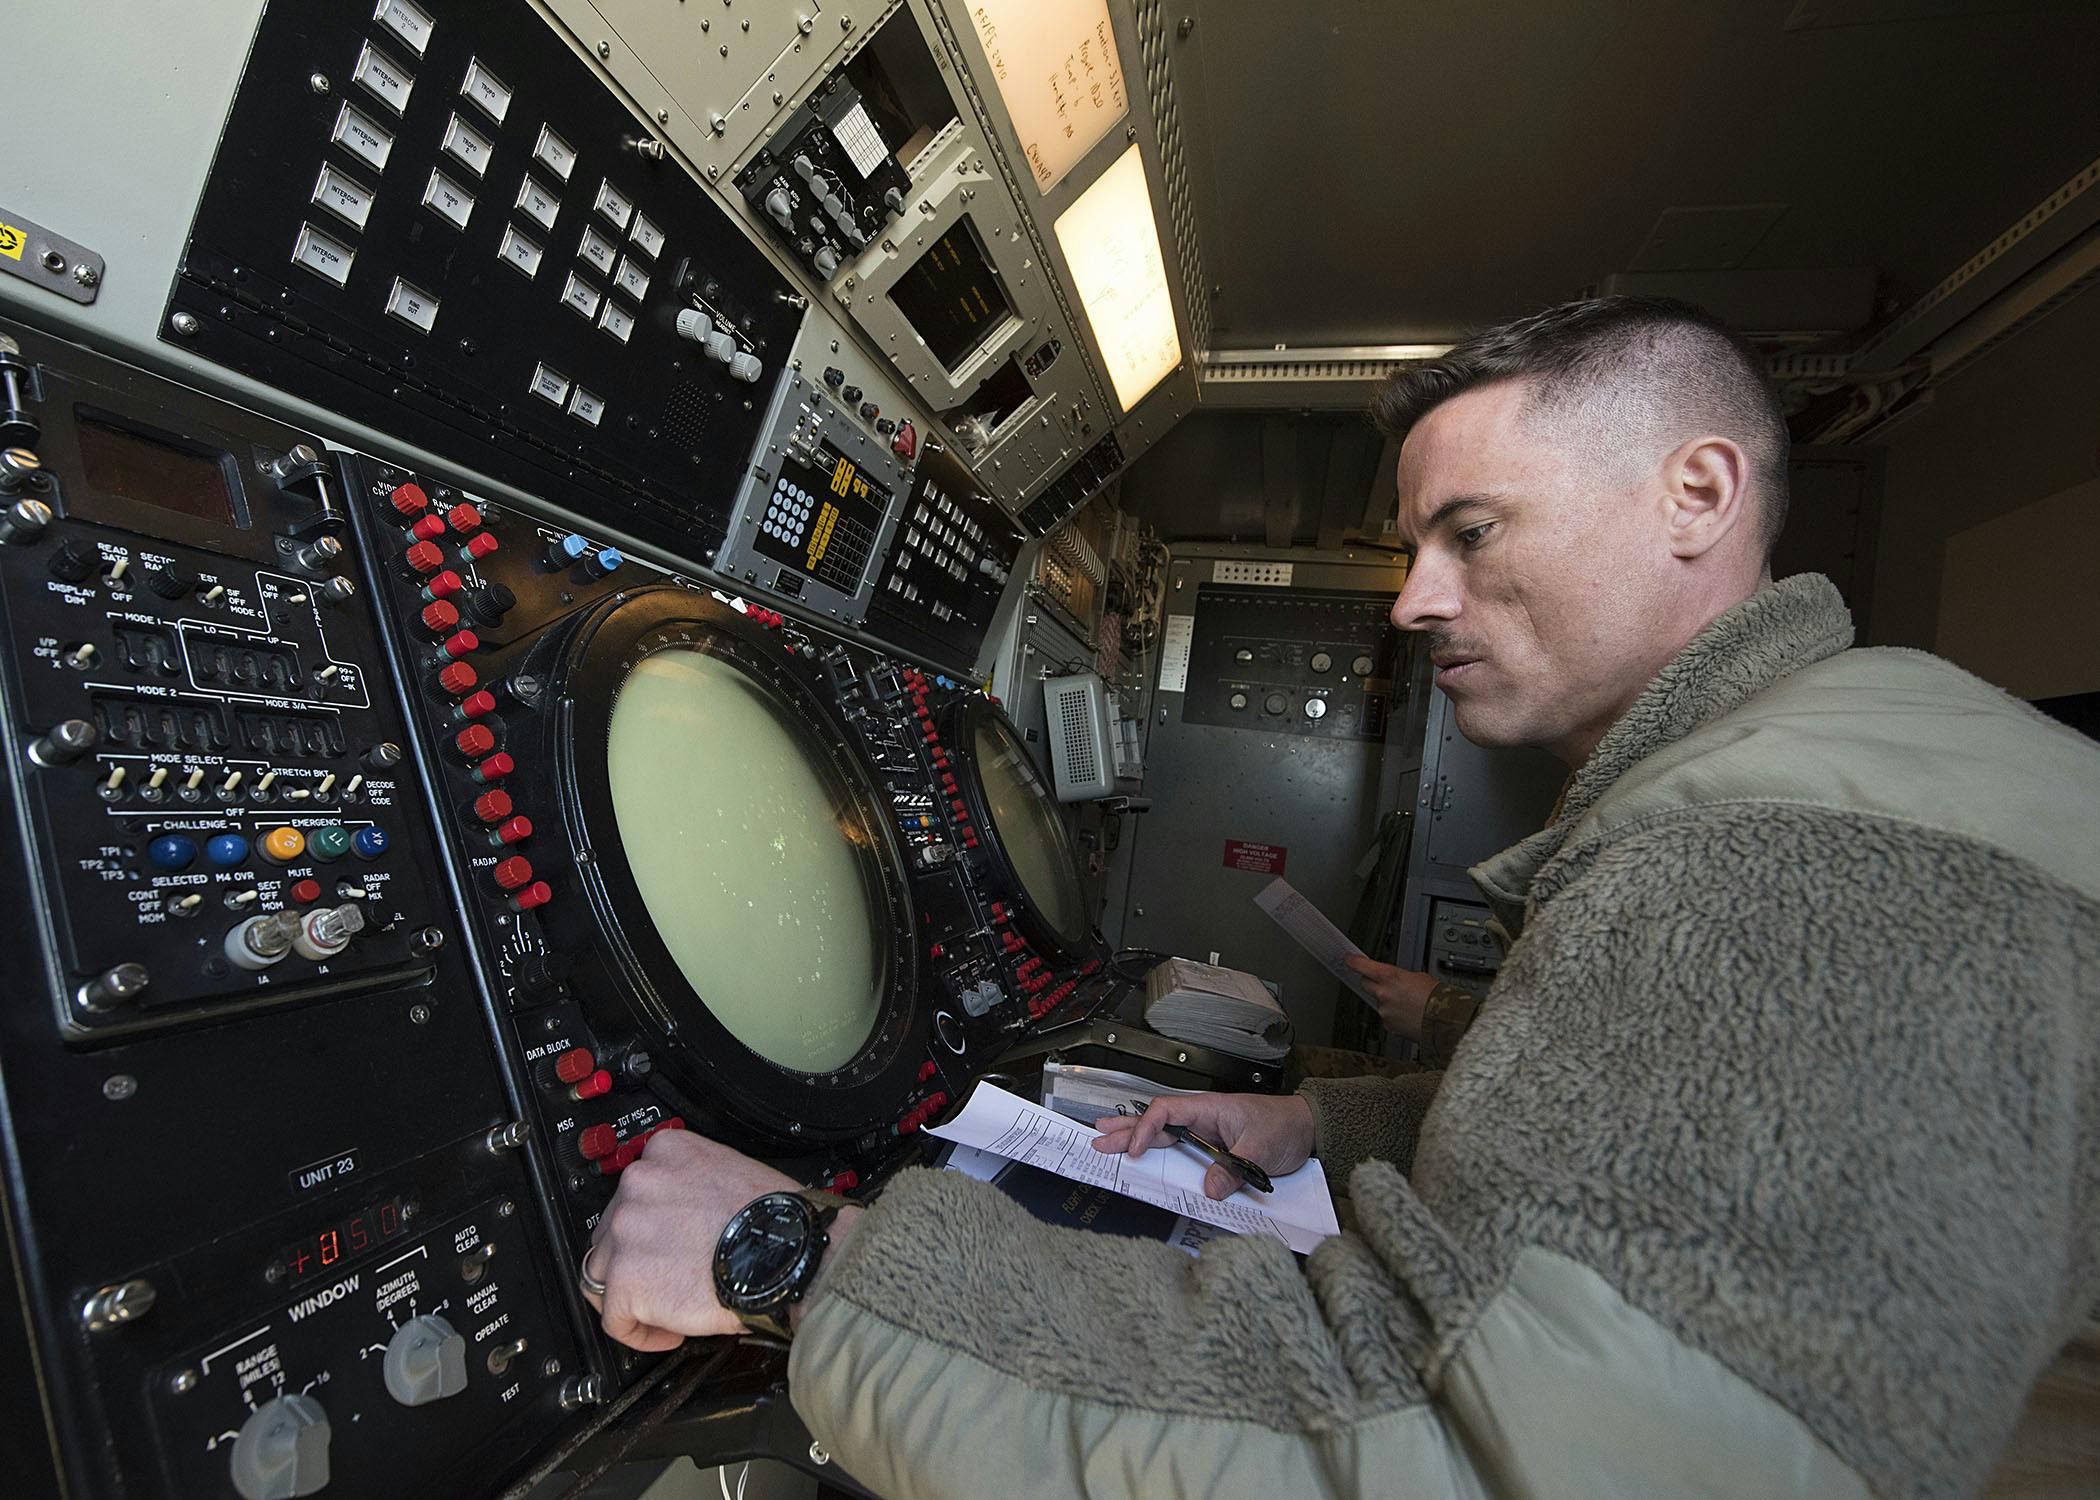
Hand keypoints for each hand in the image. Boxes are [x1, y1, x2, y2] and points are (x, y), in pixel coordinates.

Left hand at [582, 1129, 827, 1350]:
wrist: (786, 1252)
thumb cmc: (774, 1219)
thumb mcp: (731, 1171)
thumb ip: (694, 1186)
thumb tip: (685, 1217)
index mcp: (666, 1152)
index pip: (633, 1191)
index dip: (648, 1226)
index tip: (663, 1244)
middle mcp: (638, 1185)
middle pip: (612, 1232)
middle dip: (635, 1259)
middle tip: (666, 1278)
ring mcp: (627, 1232)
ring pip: (603, 1273)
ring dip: (630, 1294)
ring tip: (662, 1308)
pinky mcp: (627, 1280)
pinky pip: (615, 1319)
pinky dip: (639, 1332)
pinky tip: (670, 1332)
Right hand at [1091, 1091, 1314, 1198]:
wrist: (1306, 1128)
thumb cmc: (1284, 1126)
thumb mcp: (1261, 1148)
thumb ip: (1234, 1168)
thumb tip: (1209, 1190)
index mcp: (1209, 1109)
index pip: (1167, 1112)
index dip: (1146, 1129)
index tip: (1134, 1150)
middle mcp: (1202, 1119)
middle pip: (1156, 1122)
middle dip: (1125, 1130)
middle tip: (1097, 1139)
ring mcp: (1205, 1132)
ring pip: (1163, 1134)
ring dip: (1134, 1138)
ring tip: (1105, 1139)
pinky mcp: (1211, 1147)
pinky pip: (1180, 1149)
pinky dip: (1157, 1151)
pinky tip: (1142, 1155)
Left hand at [1343, 955, 1437, 1037]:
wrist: (1444, 1020)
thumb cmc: (1436, 997)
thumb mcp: (1418, 977)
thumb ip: (1400, 977)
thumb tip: (1394, 980)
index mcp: (1390, 977)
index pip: (1363, 966)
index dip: (1353, 962)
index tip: (1348, 959)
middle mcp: (1383, 993)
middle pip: (1366, 984)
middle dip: (1372, 982)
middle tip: (1385, 983)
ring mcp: (1384, 1010)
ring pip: (1379, 1002)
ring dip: (1388, 1001)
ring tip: (1408, 1003)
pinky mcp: (1388, 1025)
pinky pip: (1387, 1017)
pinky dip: (1394, 1015)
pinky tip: (1409, 1015)